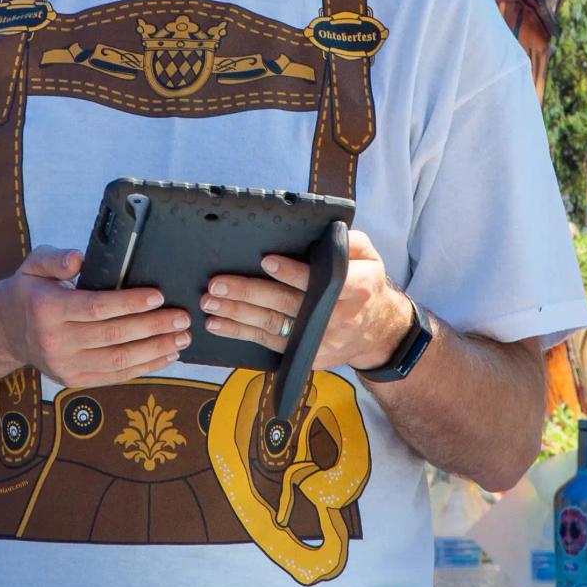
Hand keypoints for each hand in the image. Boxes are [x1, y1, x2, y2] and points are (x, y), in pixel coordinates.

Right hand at [0, 246, 190, 387]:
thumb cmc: (30, 292)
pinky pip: (115, 376)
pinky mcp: (74, 380)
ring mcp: (65, 366)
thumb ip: (56, 258)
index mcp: (47, 310)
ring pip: (118, 360)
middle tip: (182, 318)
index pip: (96, 307)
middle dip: (153, 327)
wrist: (6, 331)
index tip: (158, 296)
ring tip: (181, 338)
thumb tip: (78, 258)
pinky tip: (166, 356)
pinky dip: (144, 368)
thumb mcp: (34, 265)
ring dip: (155, 350)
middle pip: (113, 336)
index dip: (130, 303)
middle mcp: (55, 341)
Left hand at [200, 228, 411, 371]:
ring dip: (237, 314)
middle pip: (288, 304)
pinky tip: (218, 324)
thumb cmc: (364, 284)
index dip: (292, 273)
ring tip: (210, 302)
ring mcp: (321, 341)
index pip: (322, 281)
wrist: (376, 331)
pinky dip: (241, 333)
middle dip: (249, 293)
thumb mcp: (368, 256)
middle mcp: (339, 317)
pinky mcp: (307, 356)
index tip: (265, 261)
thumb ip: (348, 241)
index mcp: (357, 288)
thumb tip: (324, 230)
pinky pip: (269, 344)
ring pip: (273, 325)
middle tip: (218, 284)